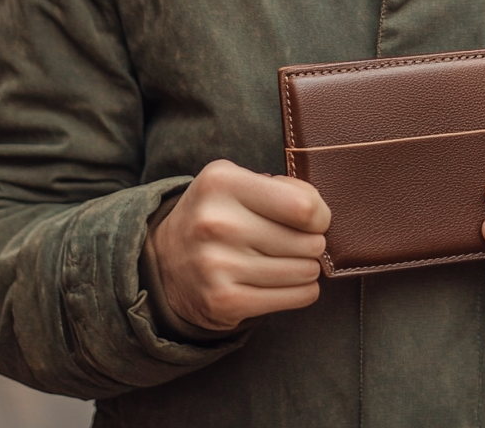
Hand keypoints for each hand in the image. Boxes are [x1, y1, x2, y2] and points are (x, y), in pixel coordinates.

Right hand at [151, 160, 330, 330]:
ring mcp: (217, 265)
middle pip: (306, 241)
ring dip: (308, 268)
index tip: (315, 220)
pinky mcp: (223, 301)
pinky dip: (301, 292)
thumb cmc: (216, 214)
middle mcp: (217, 222)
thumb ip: (280, 187)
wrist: (164, 261)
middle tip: (303, 243)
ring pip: (302, 271)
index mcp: (222, 182)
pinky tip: (291, 283)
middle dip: (314, 244)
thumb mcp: (236, 182)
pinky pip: (291, 298)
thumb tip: (320, 214)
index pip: (303, 206)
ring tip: (294, 261)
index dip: (320, 215)